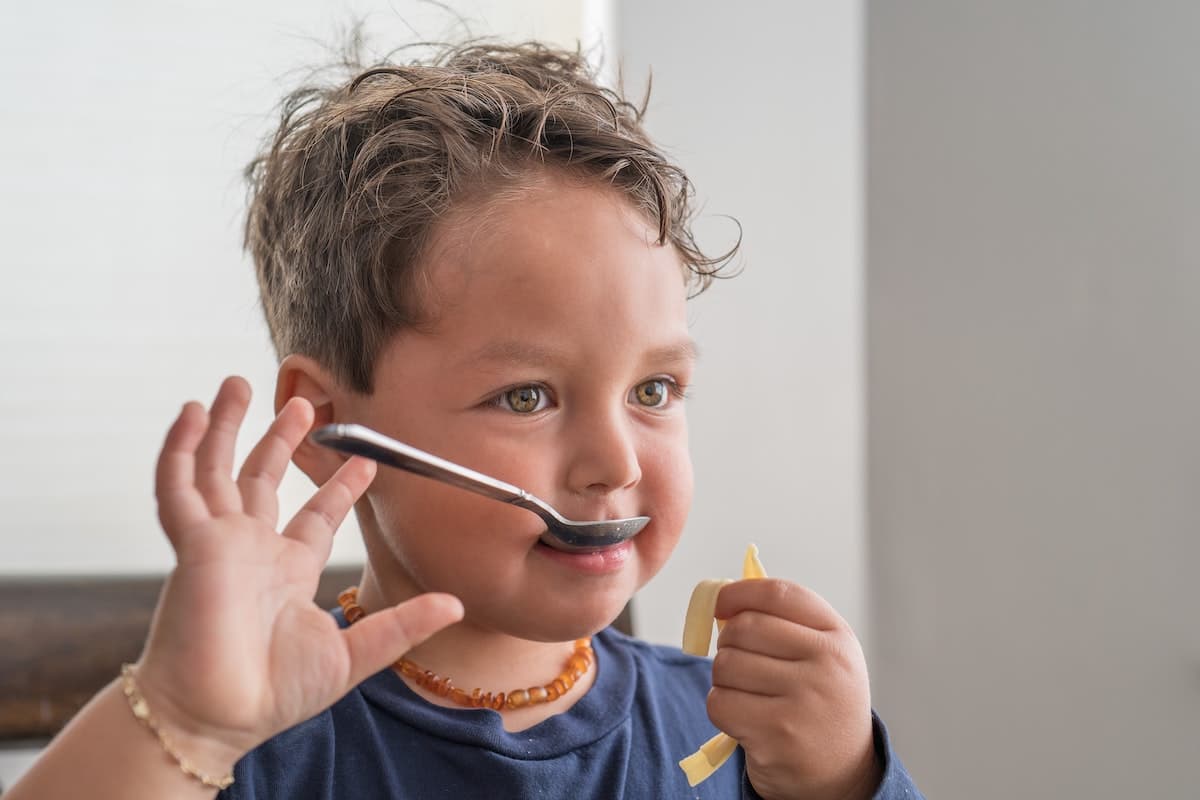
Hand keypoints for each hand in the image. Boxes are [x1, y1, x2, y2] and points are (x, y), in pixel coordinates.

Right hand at [134, 376, 462, 767]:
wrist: (221, 716)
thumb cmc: (275, 694)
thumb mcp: (354, 654)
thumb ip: (403, 625)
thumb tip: (455, 604)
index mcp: (287, 572)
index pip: (315, 516)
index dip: (339, 486)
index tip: (365, 460)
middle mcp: (252, 550)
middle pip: (263, 479)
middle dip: (280, 438)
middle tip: (303, 400)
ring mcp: (219, 543)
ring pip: (218, 469)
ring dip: (227, 427)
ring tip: (238, 384)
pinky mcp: (192, 543)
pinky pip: (177, 488)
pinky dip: (180, 449)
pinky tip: (190, 413)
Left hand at [709, 579, 880, 799]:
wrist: (842, 774)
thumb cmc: (820, 703)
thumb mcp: (822, 655)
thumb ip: (782, 621)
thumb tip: (723, 596)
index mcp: (837, 637)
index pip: (778, 594)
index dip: (739, 593)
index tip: (720, 602)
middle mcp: (827, 664)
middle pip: (744, 627)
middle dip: (728, 643)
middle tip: (739, 662)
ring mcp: (804, 701)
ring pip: (726, 665)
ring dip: (723, 679)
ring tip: (748, 693)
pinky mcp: (777, 736)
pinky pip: (720, 703)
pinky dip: (721, 708)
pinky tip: (745, 718)